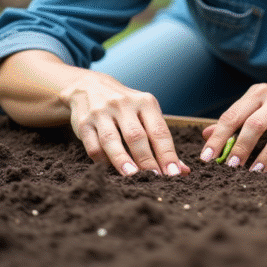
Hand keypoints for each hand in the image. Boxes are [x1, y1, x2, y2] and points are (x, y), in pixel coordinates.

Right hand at [59, 71, 190, 176]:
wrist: (90, 87)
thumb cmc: (128, 108)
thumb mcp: (147, 115)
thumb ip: (163, 142)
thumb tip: (183, 170)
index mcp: (145, 102)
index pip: (159, 131)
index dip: (167, 153)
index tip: (174, 173)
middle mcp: (123, 105)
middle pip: (136, 136)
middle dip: (147, 159)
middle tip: (155, 179)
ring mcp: (102, 112)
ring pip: (111, 140)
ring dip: (122, 159)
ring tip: (132, 176)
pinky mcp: (83, 123)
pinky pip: (93, 145)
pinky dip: (102, 160)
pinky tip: (110, 170)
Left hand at [199, 83, 266, 171]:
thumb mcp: (257, 106)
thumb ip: (233, 119)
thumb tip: (206, 135)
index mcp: (259, 93)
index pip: (233, 115)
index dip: (218, 137)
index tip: (207, 157)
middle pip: (255, 125)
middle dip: (240, 148)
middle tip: (230, 167)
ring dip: (265, 157)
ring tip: (254, 172)